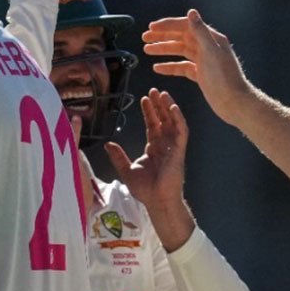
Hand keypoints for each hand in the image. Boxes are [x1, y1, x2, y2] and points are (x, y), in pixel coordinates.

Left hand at [103, 88, 187, 210]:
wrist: (157, 201)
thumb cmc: (145, 190)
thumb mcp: (126, 170)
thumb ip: (118, 156)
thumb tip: (107, 144)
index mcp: (154, 148)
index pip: (152, 124)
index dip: (149, 111)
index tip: (144, 98)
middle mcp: (164, 145)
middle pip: (163, 119)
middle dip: (159, 104)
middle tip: (153, 89)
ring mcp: (173, 147)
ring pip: (173, 121)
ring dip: (169, 107)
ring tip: (163, 93)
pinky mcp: (179, 150)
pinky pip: (181, 131)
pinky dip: (179, 118)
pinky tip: (173, 106)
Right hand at [140, 10, 253, 126]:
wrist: (234, 102)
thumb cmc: (226, 78)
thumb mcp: (212, 52)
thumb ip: (201, 31)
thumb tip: (191, 12)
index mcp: (211, 39)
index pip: (186, 26)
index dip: (168, 26)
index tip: (151, 27)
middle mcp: (207, 47)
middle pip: (181, 37)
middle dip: (162, 36)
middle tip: (145, 38)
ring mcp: (204, 61)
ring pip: (180, 51)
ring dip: (163, 50)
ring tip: (147, 50)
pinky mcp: (201, 74)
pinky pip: (182, 67)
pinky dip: (169, 67)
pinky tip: (157, 68)